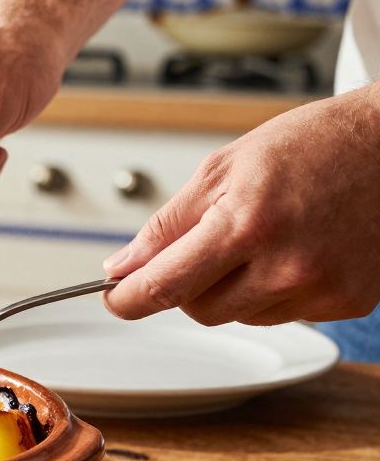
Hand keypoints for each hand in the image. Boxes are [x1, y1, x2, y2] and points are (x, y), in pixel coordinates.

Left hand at [103, 85, 379, 324]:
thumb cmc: (315, 145)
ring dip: (232, 288)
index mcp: (247, 224)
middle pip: (198, 310)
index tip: (114, 298)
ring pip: (239, 315)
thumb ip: (167, 224)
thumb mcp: (224, 168)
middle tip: (204, 246)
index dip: (128, 299)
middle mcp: (286, 265)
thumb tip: (123, 266)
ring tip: (263, 237)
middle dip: (186, 285)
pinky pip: (282, 313)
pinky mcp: (347, 303)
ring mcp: (320, 289)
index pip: (165, 285)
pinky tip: (295, 250)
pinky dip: (274, 290)